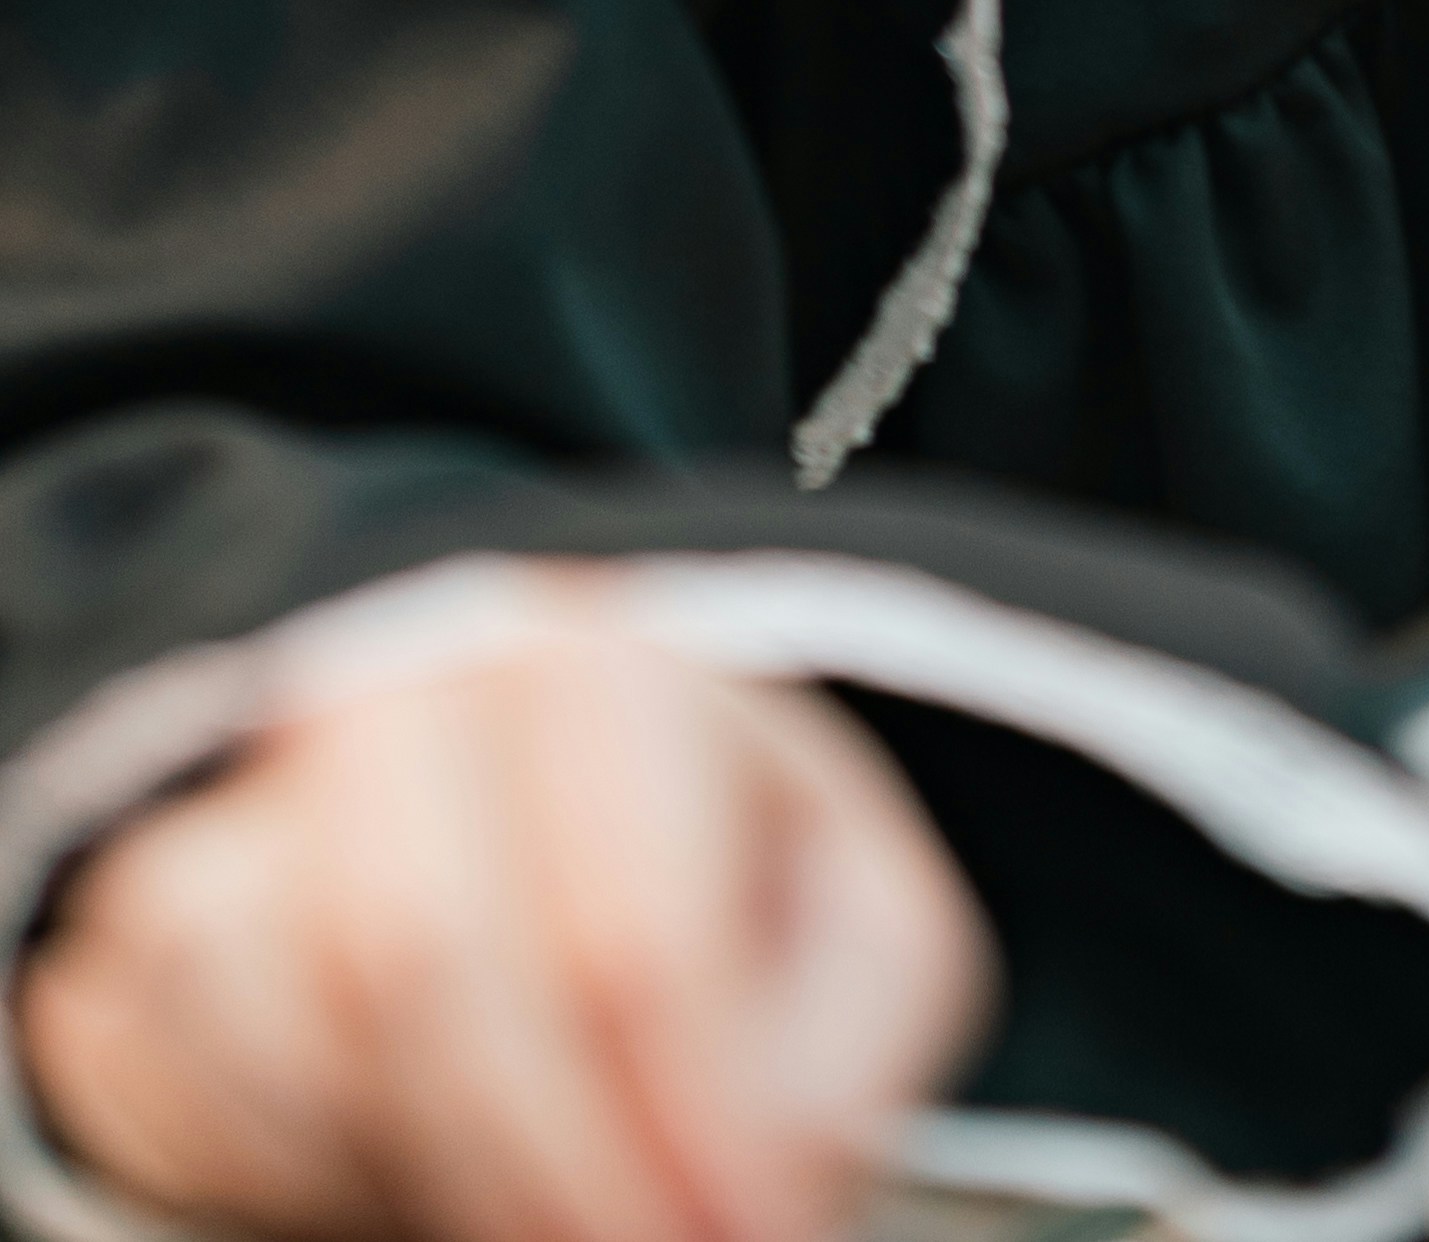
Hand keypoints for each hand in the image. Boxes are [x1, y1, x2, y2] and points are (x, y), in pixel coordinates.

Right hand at [18, 592, 995, 1241]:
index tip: (735, 1238)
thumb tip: (753, 1196)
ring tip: (508, 1193)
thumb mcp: (848, 944)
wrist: (546, 840)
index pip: (622, 937)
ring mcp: (257, 789)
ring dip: (398, 1161)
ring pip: (273, 1011)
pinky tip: (387, 1154)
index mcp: (611, 679)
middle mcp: (412, 692)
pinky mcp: (144, 914)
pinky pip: (164, 1070)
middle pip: (420, 963)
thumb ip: (837, 1060)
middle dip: (525, 1178)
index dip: (677, 1140)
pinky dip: (274, 1163)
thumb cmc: (717, 895)